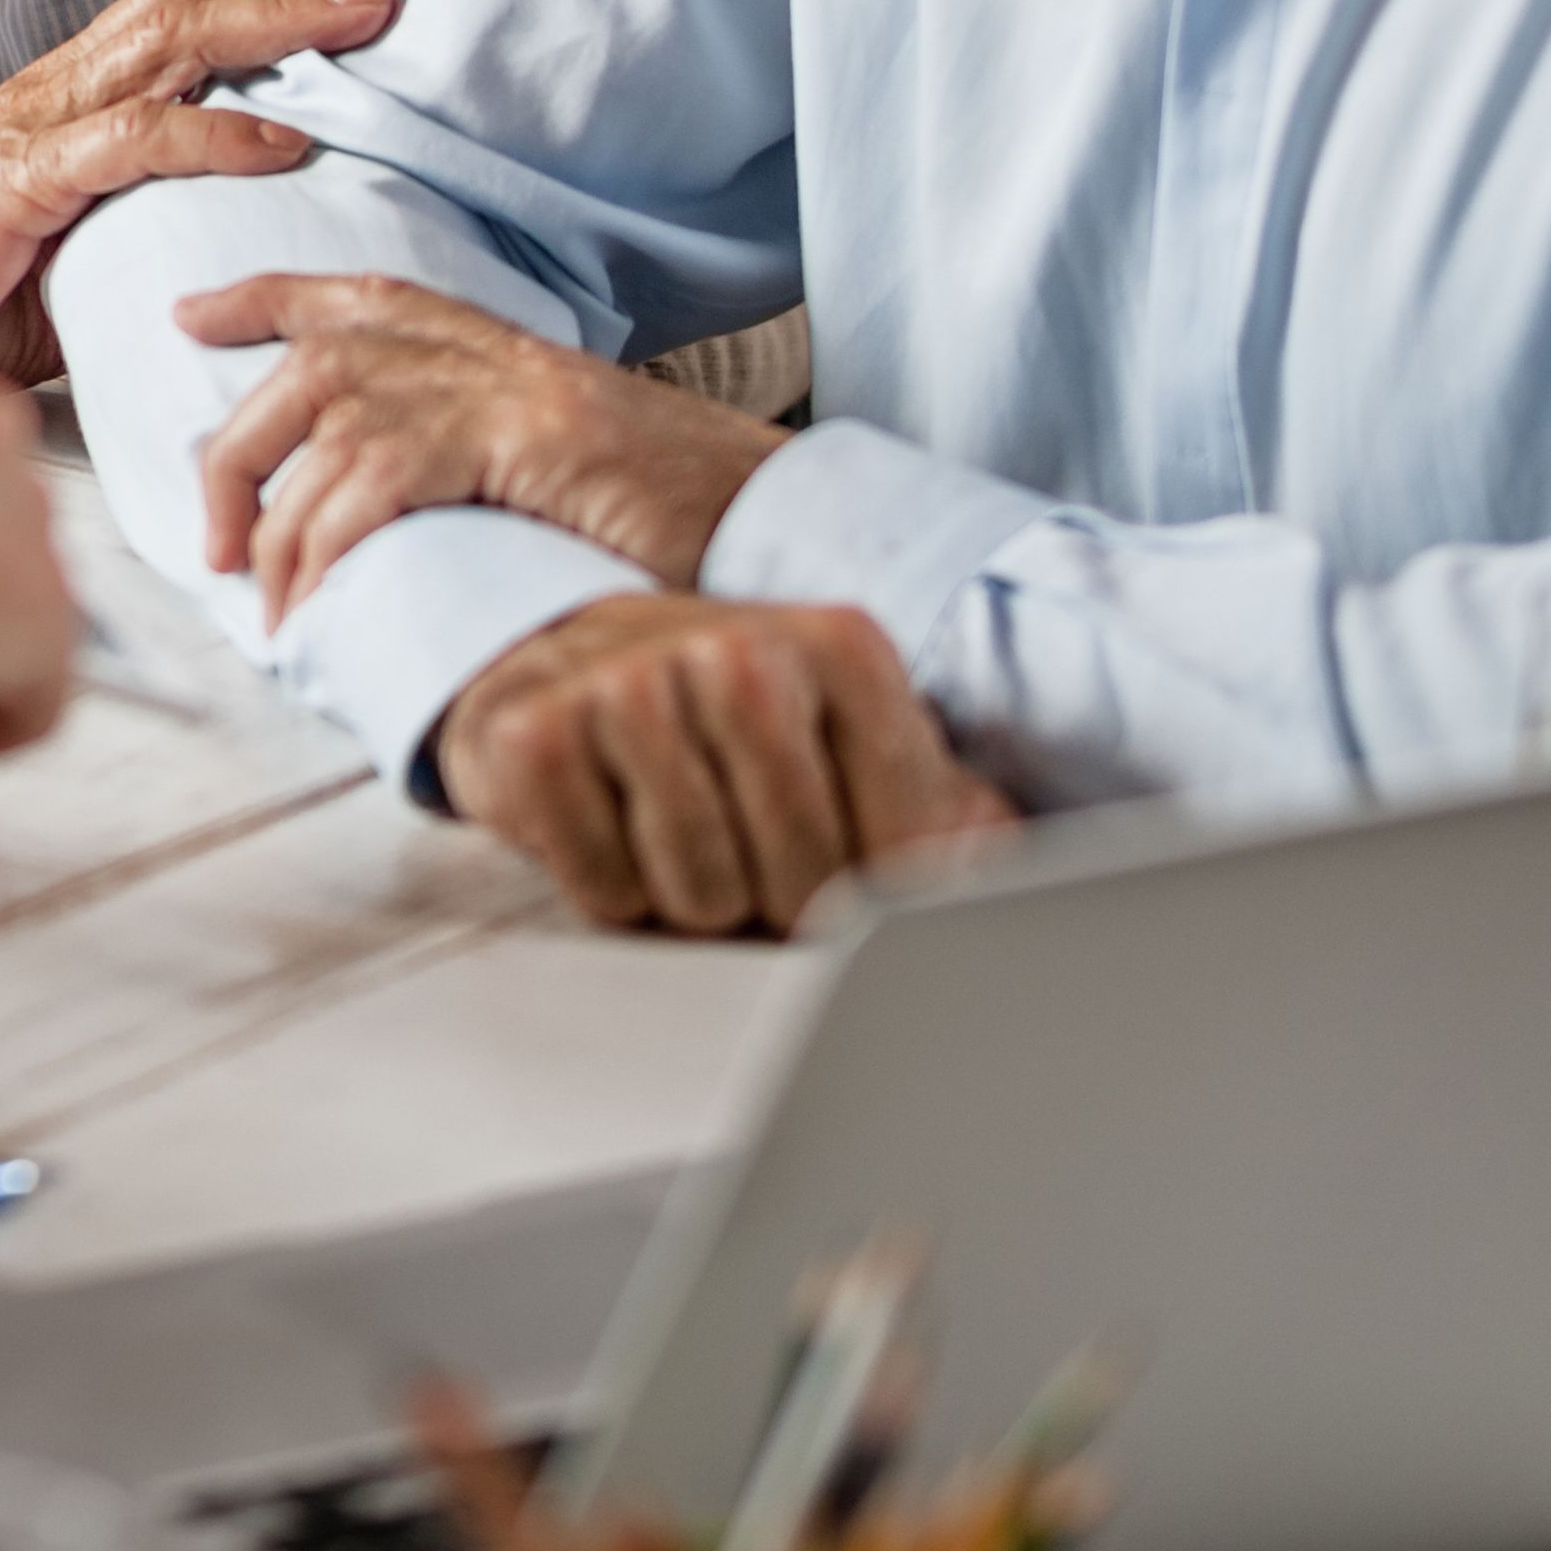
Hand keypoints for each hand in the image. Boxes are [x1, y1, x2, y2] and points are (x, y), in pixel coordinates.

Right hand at [0, 0, 405, 377]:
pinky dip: (215, 134)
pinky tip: (283, 138)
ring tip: (370, 8)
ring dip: (282, 19)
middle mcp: (65, 87)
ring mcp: (43, 125)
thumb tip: (245, 230)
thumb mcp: (81, 240)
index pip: (184, 0)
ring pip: (176, 41)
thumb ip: (154, 216)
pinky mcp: (24, 182)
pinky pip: (134, 143)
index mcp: (76, 92)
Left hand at [188, 274, 785, 617]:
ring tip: (272, 607)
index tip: (193, 311)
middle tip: (217, 545)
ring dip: (281, 528)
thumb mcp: (563, 488)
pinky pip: (380, 477)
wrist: (788, 529)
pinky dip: (329, 545)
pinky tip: (318, 601)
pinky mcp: (525, 435)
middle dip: (239, 452)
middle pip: (315, 362)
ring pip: (330, 426)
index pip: (362, 298)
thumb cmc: (682, 532)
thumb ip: (476, 482)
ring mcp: (510, 388)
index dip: (269, 297)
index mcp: (504, 354)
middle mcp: (497, 354)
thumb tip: (388, 541)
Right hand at [427, 595, 1012, 936]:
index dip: (873, 900)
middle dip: (777, 903)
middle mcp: (737, 650)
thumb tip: (1019, 885)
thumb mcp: (856, 744)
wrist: (577, 656)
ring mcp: (625, 681)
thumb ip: (949, 812)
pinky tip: (612, 828)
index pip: (899, 849)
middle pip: (799, 881)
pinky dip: (609, 890)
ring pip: (700, 892)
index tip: (847, 879)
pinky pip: (602, 888)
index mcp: (841, 647)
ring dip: (693, 900)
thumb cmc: (738, 723)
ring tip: (684, 840)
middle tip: (752, 862)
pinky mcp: (530, 730)